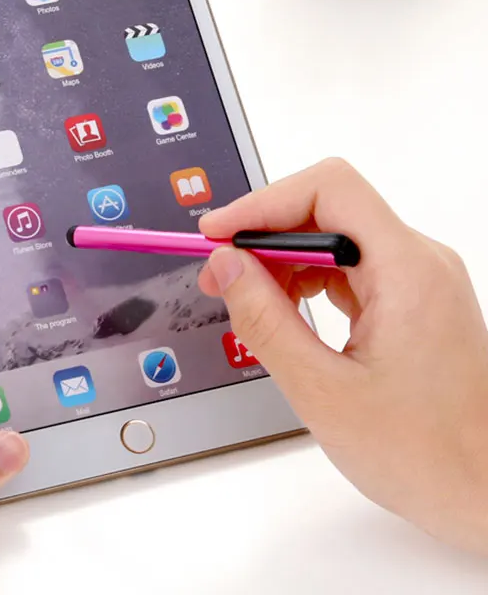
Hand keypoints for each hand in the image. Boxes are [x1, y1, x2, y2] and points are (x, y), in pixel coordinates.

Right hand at [198, 159, 487, 554]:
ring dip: (282, 261)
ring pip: (333, 237)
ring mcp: (417, 279)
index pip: (329, 189)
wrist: (486, 491)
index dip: (264, 203)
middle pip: (327, 209)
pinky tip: (285, 315)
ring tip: (249, 304)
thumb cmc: (427, 455)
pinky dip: (306, 281)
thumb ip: (266, 320)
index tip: (219, 233)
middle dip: (264, 236)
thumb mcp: (322, 390)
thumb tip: (226, 266)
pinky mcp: (411, 298)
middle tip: (220, 276)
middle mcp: (418, 262)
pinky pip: (347, 267)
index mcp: (407, 271)